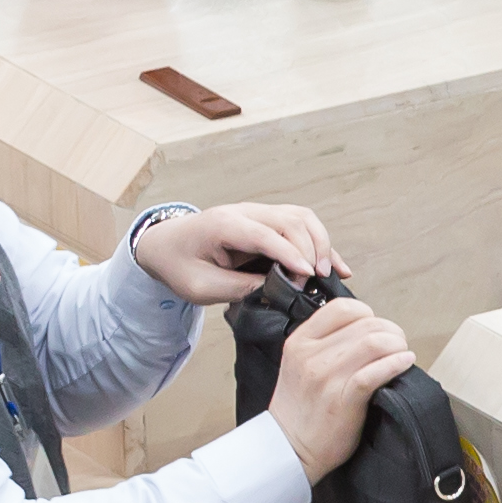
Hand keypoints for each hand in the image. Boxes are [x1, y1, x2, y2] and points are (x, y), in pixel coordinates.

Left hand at [128, 203, 339, 306]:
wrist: (165, 245)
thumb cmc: (179, 265)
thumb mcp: (201, 286)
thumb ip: (238, 287)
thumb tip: (278, 290)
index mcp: (223, 224)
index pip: (265, 234)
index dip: (290, 253)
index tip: (308, 275)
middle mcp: (244, 212)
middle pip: (290, 221)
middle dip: (309, 251)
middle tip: (311, 282)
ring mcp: (258, 213)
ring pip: (302, 218)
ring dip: (320, 244)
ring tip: (327, 274)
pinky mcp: (267, 221)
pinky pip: (301, 225)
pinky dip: (321, 243)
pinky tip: (336, 266)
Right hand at [265, 298, 418, 482]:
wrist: (288, 447)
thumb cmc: (300, 408)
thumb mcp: (300, 364)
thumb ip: (325, 343)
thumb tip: (367, 330)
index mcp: (301, 341)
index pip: (343, 307)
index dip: (369, 314)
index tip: (378, 329)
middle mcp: (311, 354)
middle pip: (366, 324)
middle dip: (391, 332)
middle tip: (398, 345)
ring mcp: (326, 376)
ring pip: (374, 342)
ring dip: (397, 346)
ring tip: (402, 355)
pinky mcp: (343, 398)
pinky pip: (376, 371)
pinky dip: (397, 364)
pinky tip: (404, 364)